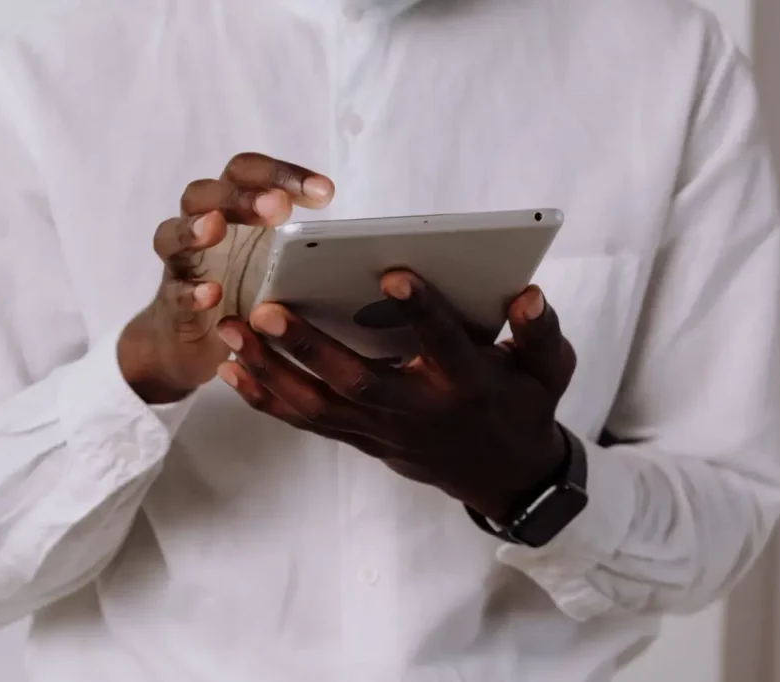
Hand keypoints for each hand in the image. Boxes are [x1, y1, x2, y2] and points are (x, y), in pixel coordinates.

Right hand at [118, 153, 333, 403]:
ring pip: (174, 232)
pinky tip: (211, 294)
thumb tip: (374, 250)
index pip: (249, 172)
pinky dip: (190, 290)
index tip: (325, 193)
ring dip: (196, 227)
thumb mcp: (279, 264)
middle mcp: (203, 225)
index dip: (283, 174)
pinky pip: (174, 290)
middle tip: (276, 209)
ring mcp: (183, 263)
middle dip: (243, 196)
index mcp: (233, 209)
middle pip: (208, 192)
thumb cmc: (244, 291)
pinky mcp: (171, 301)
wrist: (192, 342)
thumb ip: (308, 247)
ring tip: (216, 229)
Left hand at [214, 271, 576, 524]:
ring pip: (319, 405)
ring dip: (270, 370)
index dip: (422, 310)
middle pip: (358, 380)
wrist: (501, 476)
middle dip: (310, 345)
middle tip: (267, 307)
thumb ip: (540, 332)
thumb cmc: (521, 407)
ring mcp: (383, 430)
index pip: (444, 344)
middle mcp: (418, 410)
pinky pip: (307, 423)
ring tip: (230, 330)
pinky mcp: (360, 439)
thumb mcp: (548, 371)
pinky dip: (267, 399)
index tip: (394, 270)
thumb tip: (528, 293)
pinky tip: (231, 370)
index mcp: (466, 384)